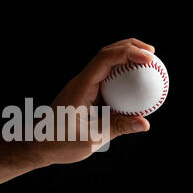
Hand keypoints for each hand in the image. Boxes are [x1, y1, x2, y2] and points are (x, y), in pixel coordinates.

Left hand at [35, 38, 154, 165]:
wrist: (38, 145)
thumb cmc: (60, 143)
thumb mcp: (91, 138)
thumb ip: (118, 127)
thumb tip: (145, 123)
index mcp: (81, 87)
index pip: (105, 59)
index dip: (128, 52)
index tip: (149, 56)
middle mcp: (81, 82)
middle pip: (106, 53)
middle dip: (129, 47)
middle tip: (153, 53)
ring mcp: (82, 87)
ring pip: (105, 63)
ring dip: (125, 58)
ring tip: (147, 63)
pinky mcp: (84, 94)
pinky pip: (105, 79)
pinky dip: (120, 76)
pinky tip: (134, 85)